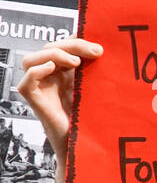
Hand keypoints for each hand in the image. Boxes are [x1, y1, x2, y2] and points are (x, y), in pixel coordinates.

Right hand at [16, 38, 102, 169]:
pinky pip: (25, 82)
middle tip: (96, 52)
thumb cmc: (93, 117)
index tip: (99, 45)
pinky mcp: (34, 100)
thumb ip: (96, 70)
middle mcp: (50, 77)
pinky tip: (53, 69)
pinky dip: (36, 71)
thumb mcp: (97, 88)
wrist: (87, 144)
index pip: (62, 45)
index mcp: (64, 71)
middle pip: (49, 48)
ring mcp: (40, 87)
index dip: (76, 39)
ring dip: (53, 54)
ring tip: (76, 62)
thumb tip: (105, 49)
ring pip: (31, 59)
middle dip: (72, 45)